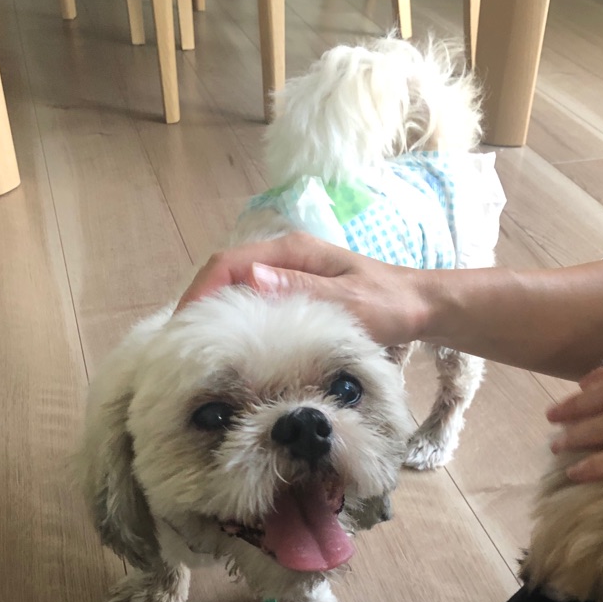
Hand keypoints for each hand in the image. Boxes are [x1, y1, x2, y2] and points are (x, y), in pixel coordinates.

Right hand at [176, 232, 426, 346]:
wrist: (422, 307)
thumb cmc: (390, 304)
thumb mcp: (349, 301)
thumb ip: (302, 289)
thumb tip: (252, 277)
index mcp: (292, 252)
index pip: (228, 264)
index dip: (200, 293)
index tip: (183, 327)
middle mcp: (285, 258)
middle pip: (225, 275)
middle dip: (199, 305)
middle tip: (180, 345)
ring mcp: (290, 275)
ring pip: (237, 290)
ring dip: (215, 315)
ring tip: (198, 349)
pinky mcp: (296, 293)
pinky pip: (255, 304)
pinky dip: (237, 322)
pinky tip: (233, 347)